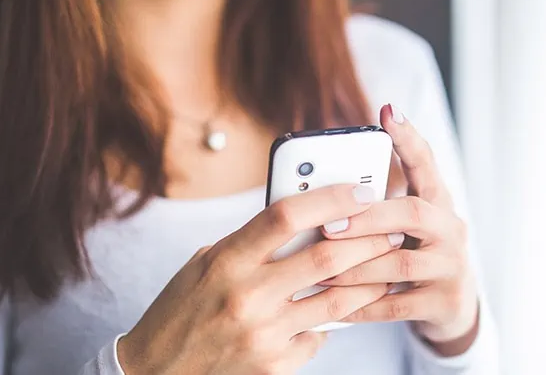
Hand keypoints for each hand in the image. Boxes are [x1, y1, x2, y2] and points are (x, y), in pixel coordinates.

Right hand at [118, 184, 398, 374]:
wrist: (156, 374)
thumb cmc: (181, 311)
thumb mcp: (205, 265)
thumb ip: (250, 244)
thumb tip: (305, 218)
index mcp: (225, 261)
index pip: (286, 216)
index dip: (330, 197)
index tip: (359, 190)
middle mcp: (246, 296)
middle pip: (325, 258)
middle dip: (368, 239)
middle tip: (390, 229)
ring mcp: (263, 335)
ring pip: (337, 302)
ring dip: (368, 282)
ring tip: (386, 268)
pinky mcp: (274, 367)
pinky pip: (318, 337)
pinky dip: (331, 323)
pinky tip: (339, 313)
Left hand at [318, 104, 480, 352]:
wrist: (452, 307)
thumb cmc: (412, 255)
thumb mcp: (402, 226)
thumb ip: (374, 208)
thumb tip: (317, 191)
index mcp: (437, 202)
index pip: (426, 163)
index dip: (409, 138)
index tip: (388, 111)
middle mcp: (451, 229)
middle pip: (414, 213)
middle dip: (367, 218)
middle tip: (328, 225)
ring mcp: (452, 266)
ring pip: (401, 263)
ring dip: (356, 266)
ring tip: (320, 270)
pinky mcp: (445, 302)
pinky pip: (397, 305)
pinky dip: (363, 305)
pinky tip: (335, 306)